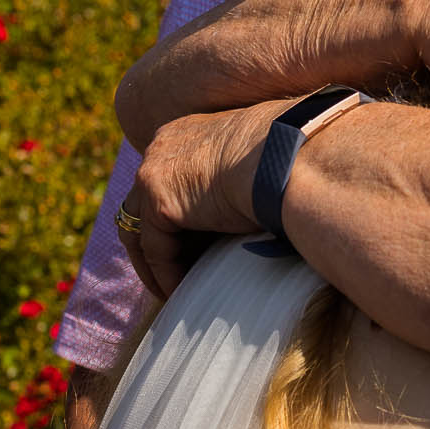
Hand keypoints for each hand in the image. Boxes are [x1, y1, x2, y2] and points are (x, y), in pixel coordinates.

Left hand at [119, 106, 275, 298]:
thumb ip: (231, 183)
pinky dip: (167, 274)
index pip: (165, 180)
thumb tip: (237, 215)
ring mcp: (154, 170)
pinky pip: (156, 249)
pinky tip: (183, 294)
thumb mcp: (251, 167)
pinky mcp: (158, 200)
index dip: (172, 218)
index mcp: (185, 133)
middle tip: (171, 274)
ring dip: (153, 265)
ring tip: (173, 293)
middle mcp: (161, 146)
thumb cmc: (289, 159)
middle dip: (154, 243)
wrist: (290, 155)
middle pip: (141, 205)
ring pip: (139, 230)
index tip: (186, 247)